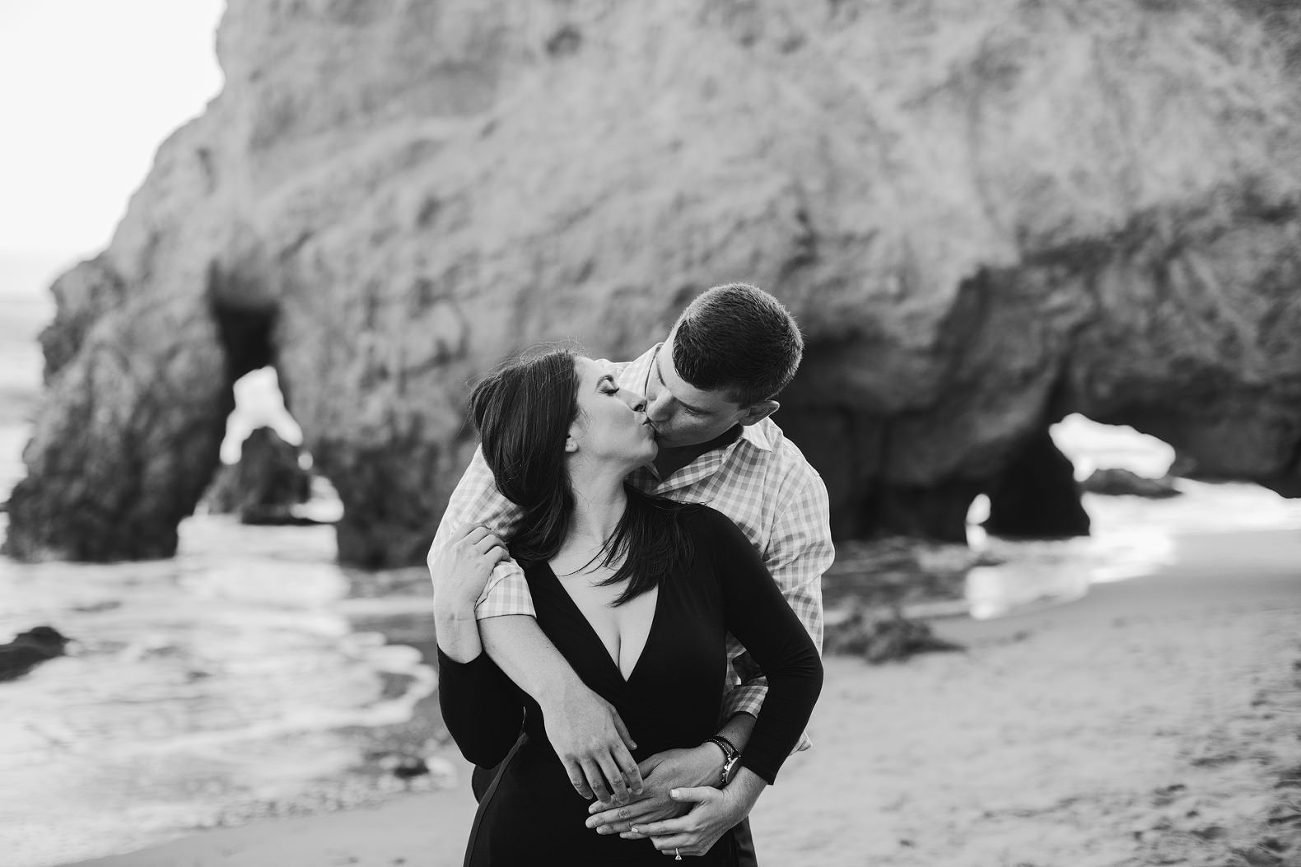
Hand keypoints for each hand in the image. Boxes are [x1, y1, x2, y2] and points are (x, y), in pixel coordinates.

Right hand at [430, 525, 506, 613]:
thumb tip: (449, 548)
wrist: (452, 603)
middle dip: (492, 534)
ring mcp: (473, 554)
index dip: (479, 527)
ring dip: (501, 543)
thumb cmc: (445, 589)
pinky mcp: (484, 564)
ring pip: (493, 538)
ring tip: (503, 550)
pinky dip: (505, 553)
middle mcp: (461, 547)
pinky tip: (506, 559)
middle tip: (496, 542)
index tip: (485, 532)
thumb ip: (444, 554)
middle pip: (482, 530)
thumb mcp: (438, 566)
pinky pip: (500, 551)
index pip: (467, 526)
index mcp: (450, 546)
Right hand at [541, 681, 643, 804]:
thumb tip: (634, 748)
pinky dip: (582, 790)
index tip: (639, 790)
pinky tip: (587, 794)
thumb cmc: (588, 700)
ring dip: (603, 796)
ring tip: (606, 801)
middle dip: (622, 794)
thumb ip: (623, 732)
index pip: (630, 765)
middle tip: (625, 802)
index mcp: (612, 737)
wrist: (561, 693)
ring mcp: (581, 753)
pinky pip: (576, 779)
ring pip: (595, 783)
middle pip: (615, 779)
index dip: (636, 781)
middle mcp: (599, 748)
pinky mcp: (566, 755)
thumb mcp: (611, 712)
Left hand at [585, 744, 722, 834]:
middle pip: (626, 815)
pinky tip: (625, 835)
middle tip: (589, 825)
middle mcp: (658, 803)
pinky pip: (651, 828)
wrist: (708, 768)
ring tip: (601, 831)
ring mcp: (666, 812)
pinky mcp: (673, 817)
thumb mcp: (658, 759)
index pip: (622, 800)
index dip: (605, 806)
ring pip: (637, 824)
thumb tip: (618, 778)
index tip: (591, 810)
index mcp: (652, 786)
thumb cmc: (682, 759)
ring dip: (617, 828)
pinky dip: (636, 833)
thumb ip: (637, 770)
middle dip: (605, 820)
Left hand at [621, 769, 765, 857]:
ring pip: (669, 850)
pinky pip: (679, 852)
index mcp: (690, 824)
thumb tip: (671, 792)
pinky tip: (667, 835)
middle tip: (638, 828)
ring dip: (659, 841)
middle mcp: (693, 838)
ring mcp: (696, 846)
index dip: (645, 829)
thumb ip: (686, 792)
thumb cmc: (716, 798)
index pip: (662, 829)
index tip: (632, 827)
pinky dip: (670, 846)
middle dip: (648, 837)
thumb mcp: (703, 792)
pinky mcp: (700, 850)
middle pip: (662, 844)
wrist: (733, 810)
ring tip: (651, 830)